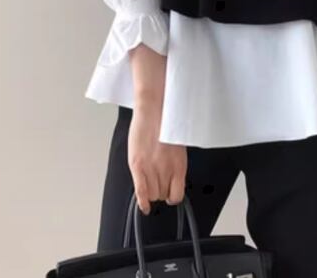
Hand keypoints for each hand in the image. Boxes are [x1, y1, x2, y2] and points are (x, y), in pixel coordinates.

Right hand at [127, 101, 187, 215]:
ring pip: (152, 195)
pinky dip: (142, 202)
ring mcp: (151, 169)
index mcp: (179, 165)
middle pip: (163, 195)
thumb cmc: (167, 124)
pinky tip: (143, 206)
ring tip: (150, 182)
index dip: (173, 196)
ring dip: (151, 192)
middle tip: (158, 183)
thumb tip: (171, 178)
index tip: (171, 195)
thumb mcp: (178, 148)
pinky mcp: (137, 165)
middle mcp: (166, 170)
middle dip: (161, 191)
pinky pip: (140, 191)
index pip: (178, 194)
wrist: (155, 110)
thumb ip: (174, 165)